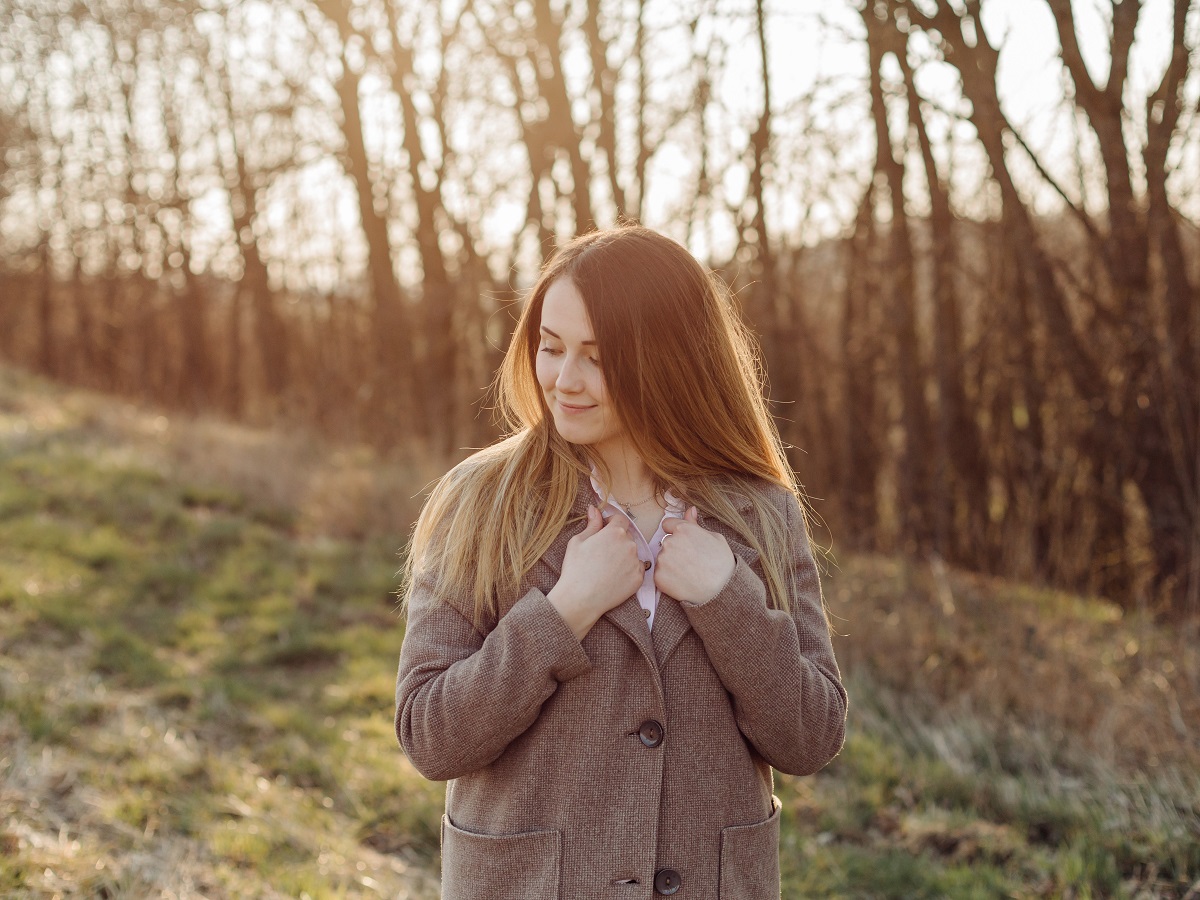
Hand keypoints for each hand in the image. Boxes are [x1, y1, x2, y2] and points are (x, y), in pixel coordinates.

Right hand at [548, 506, 644, 639]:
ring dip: (623, 555)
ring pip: (632, 552)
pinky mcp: (639, 578)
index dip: (611, 523)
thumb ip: (592, 524)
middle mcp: (629, 544)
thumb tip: (594, 509)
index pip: (620, 519)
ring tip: (606, 567)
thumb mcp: (578, 541)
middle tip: (602, 552)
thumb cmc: (576, 568)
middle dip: (616, 540)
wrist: (581, 599)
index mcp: (615, 532)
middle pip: (626, 536)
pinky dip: (628, 570)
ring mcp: (635, 562)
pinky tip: (614, 577)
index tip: (603, 530)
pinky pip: (636, 569)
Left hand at [654, 506, 735, 605]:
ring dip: (670, 563)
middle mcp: (669, 542)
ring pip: (662, 558)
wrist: (720, 591)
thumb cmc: (721, 563)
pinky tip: (681, 581)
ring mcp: (663, 560)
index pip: (668, 524)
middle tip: (689, 560)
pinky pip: (659, 573)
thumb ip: (696, 524)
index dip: (676, 532)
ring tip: (687, 572)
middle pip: (665, 542)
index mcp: (682, 529)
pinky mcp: (658, 576)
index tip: (684, 542)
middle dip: (674, 549)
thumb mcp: (714, 538)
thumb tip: (690, 509)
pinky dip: (667, 577)